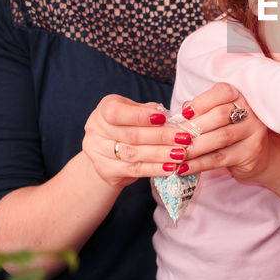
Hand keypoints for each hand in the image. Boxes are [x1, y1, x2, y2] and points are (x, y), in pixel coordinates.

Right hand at [80, 93, 198, 187]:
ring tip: (181, 154)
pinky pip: (134, 170)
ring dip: (160, 154)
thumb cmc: (128, 125)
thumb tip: (176, 114)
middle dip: (160, 137)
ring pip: (133, 154)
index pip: (118, 113)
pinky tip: (171, 167)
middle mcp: (96, 129)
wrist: (107, 152)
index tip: (163, 118)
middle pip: (130, 135)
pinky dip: (155, 169)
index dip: (140, 116)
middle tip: (184, 138)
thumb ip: (151, 111)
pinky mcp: (106, 170)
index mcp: (104, 108)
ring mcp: (98, 151)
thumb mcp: (135, 111)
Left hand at [176, 83, 279, 183]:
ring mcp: (253, 132)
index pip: (223, 92)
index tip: (185, 113)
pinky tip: (183, 168)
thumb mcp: (218, 119)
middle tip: (174, 138)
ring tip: (176, 154)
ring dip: (194, 147)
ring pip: (220, 137)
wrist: (258, 157)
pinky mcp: (251, 153)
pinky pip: (220, 158)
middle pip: (220, 115)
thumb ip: (201, 113)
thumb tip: (178, 116)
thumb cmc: (230, 133)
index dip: (202, 101)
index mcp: (241, 98)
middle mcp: (250, 112)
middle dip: (193, 127)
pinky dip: (199, 164)